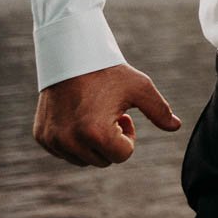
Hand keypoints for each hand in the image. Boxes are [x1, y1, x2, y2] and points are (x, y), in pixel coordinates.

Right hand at [33, 63, 181, 166]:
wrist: (71, 56)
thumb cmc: (109, 72)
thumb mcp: (139, 88)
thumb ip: (160, 110)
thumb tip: (176, 127)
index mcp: (96, 133)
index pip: (122, 155)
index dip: (129, 136)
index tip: (124, 116)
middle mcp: (70, 141)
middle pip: (103, 161)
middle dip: (111, 141)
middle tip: (110, 114)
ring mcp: (53, 140)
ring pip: (83, 160)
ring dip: (93, 143)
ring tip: (95, 115)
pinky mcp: (41, 136)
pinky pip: (64, 152)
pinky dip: (74, 141)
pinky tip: (78, 116)